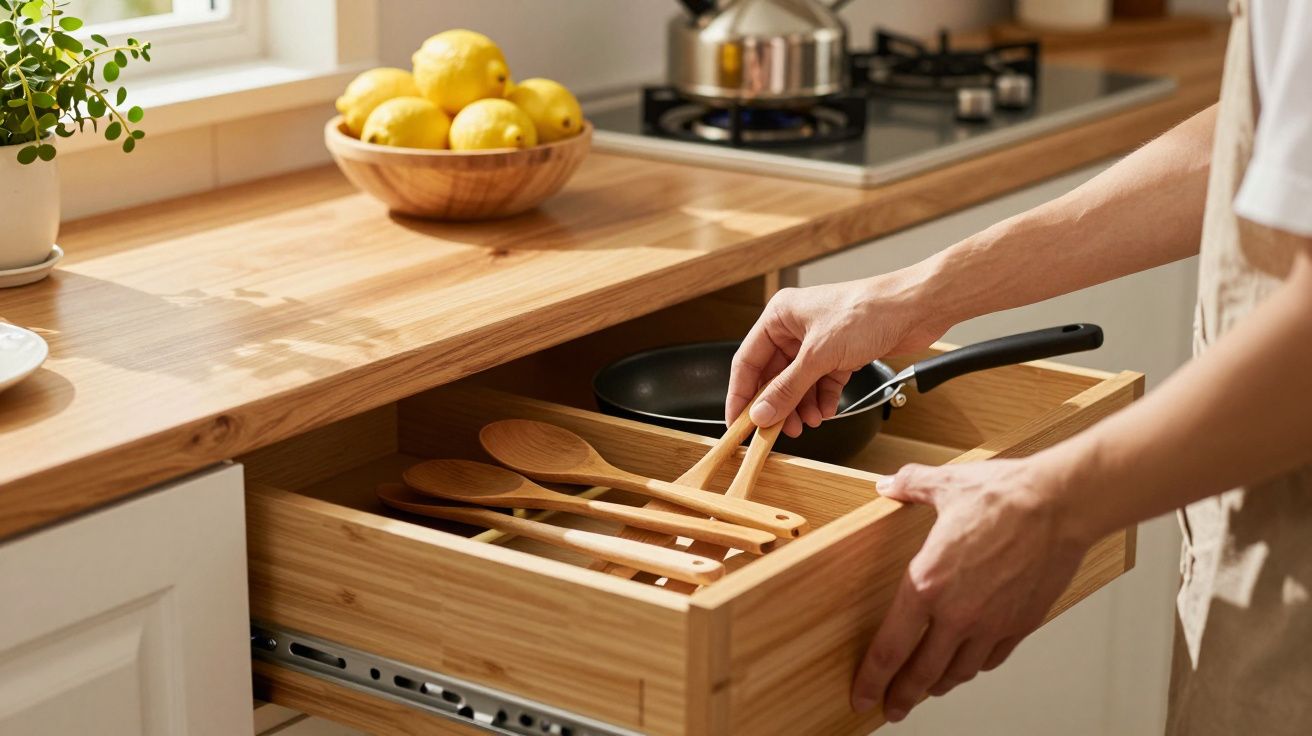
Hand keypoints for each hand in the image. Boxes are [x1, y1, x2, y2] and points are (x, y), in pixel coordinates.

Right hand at [726, 273, 945, 436]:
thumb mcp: (819, 356)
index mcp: (780, 317)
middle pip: (774, 375)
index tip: (737, 422)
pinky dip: (822, 399)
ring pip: (798, 383)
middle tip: (776, 430)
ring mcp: (818, 342)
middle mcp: (795, 328)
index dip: (741, 393)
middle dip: (777, 404)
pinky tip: (825, 411)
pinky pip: (821, 383)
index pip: (748, 361)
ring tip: (807, 424)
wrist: (915, 309)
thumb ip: (787, 388)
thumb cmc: (868, 312)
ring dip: (801, 405)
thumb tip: (762, 413)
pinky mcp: (840, 353)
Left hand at [850, 457, 1091, 721]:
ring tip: (927, 688)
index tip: (862, 695)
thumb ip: (910, 487)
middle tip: (889, 708)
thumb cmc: (1005, 497)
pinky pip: (992, 659)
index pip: (889, 648)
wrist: (1059, 505)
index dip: (872, 679)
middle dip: (901, 697)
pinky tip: (969, 663)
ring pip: (958, 672)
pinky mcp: (1021, 624)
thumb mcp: (945, 486)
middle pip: (921, 674)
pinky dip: (975, 666)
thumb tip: (889, 485)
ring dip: (938, 684)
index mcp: (927, 584)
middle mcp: (957, 614)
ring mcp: (992, 624)